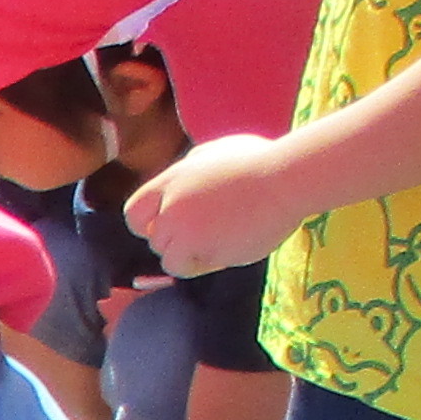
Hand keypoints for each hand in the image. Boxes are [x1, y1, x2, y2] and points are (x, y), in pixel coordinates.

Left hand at [124, 135, 308, 274]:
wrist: (286, 179)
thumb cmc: (260, 161)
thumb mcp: (216, 151)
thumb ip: (191, 166)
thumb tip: (182, 173)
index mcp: (172, 180)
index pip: (134, 212)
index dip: (147, 224)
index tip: (168, 226)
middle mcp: (172, 206)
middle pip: (155, 239)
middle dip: (176, 241)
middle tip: (206, 234)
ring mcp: (187, 230)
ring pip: (169, 258)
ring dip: (190, 256)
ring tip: (218, 241)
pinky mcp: (205, 251)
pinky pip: (191, 268)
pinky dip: (203, 266)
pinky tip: (225, 251)